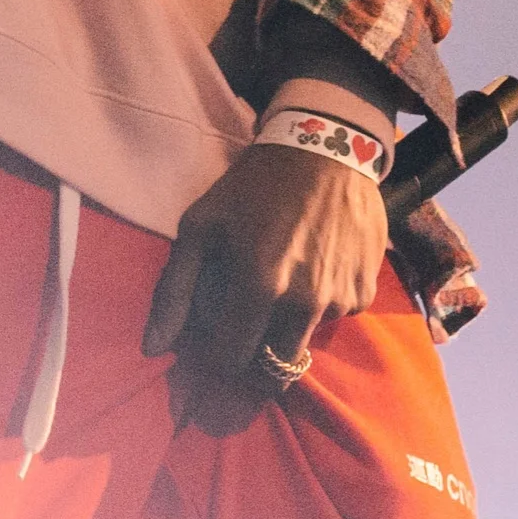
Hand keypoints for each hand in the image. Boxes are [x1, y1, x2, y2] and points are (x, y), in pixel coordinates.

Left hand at [142, 140, 388, 386]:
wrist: (326, 148)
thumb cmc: (255, 185)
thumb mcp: (202, 223)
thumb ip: (174, 289)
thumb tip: (152, 349)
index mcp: (260, 284)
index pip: (230, 360)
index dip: (215, 355)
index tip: (212, 338)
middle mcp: (304, 301)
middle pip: (274, 370)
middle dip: (255, 358)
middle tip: (247, 326)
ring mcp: (340, 299)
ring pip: (304, 342)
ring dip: (288, 326)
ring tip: (283, 281)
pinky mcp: (365, 292)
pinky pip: (335, 317)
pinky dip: (321, 305)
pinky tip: (313, 267)